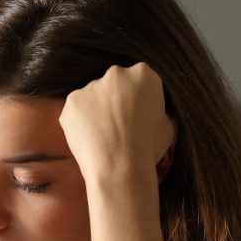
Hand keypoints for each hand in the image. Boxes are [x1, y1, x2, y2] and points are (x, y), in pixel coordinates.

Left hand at [58, 63, 175, 182]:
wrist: (119, 167)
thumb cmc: (148, 148)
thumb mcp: (168, 124)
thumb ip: (157, 110)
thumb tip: (151, 113)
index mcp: (143, 74)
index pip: (140, 82)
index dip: (139, 101)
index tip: (138, 117)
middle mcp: (115, 74)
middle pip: (115, 85)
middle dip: (116, 101)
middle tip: (119, 126)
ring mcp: (90, 86)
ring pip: (93, 97)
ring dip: (97, 112)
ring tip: (103, 136)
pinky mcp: (72, 102)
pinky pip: (77, 111)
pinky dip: (81, 123)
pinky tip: (90, 138)